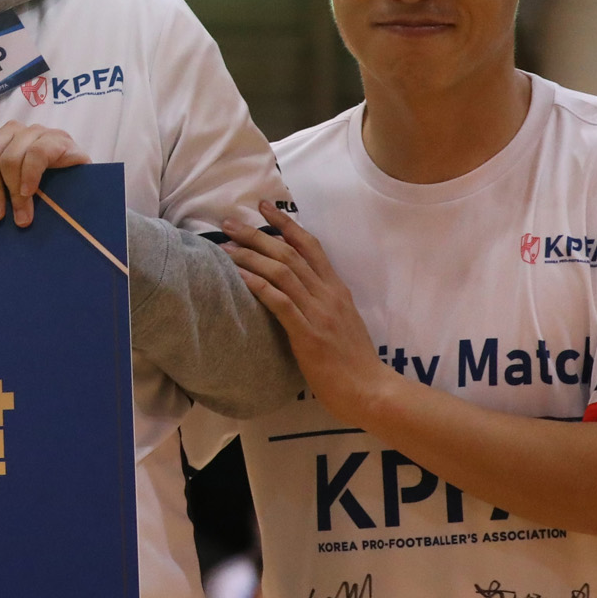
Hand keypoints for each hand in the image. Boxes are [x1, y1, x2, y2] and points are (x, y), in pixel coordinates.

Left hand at [0, 122, 90, 227]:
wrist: (78, 203)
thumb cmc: (32, 198)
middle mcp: (11, 133)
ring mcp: (36, 134)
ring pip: (9, 155)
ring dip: (13, 192)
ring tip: (21, 218)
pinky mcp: (59, 140)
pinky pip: (37, 152)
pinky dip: (31, 175)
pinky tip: (31, 194)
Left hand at [221, 200, 393, 424]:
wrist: (370, 390)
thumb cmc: (353, 362)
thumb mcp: (341, 323)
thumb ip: (322, 304)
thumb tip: (299, 292)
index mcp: (337, 290)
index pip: (311, 246)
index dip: (286, 224)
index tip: (265, 207)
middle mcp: (328, 295)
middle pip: (289, 253)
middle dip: (257, 234)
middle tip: (230, 222)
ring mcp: (318, 313)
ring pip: (282, 272)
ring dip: (251, 256)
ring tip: (226, 247)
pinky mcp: (307, 334)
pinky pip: (280, 302)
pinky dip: (258, 285)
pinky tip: (239, 276)